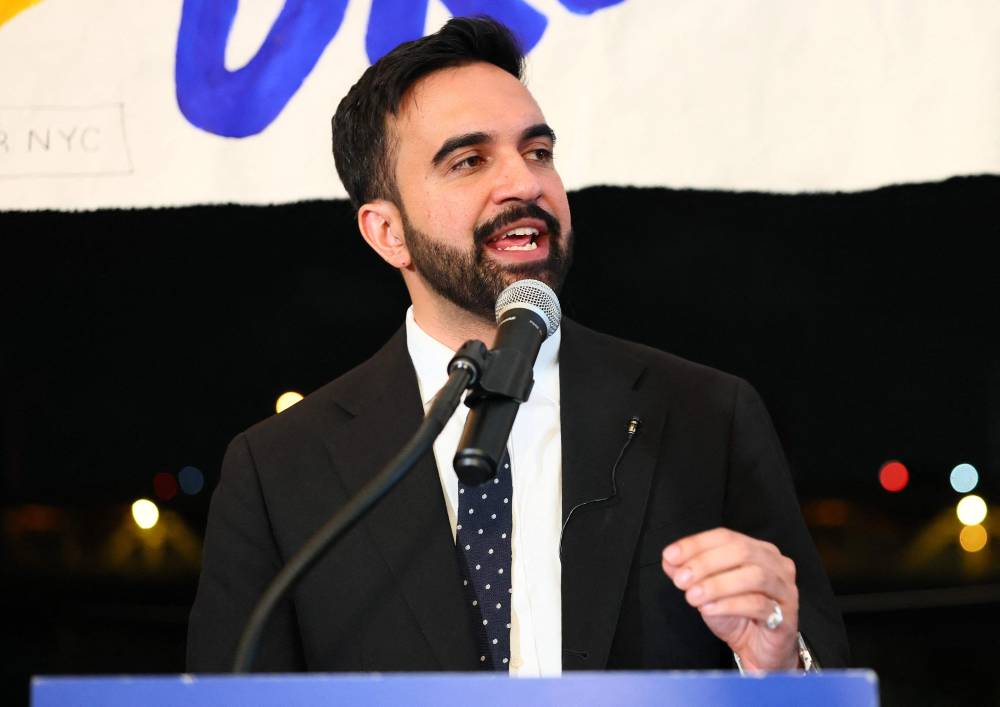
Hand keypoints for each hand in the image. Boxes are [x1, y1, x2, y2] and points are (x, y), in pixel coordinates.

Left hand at [661, 527, 799, 671]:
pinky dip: (730, 605)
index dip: (696, 544)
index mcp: (758, 550)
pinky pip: (759, 605)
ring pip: (754, 576)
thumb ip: (689, 572)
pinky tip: (709, 609)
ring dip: (717, 585)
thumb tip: (670, 559)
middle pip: (741, 551)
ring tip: (692, 596)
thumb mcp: (707, 590)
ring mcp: (785, 589)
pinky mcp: (787, 616)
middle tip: (681, 579)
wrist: (759, 650)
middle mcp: (776, 564)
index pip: (725, 536)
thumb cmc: (737, 614)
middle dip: (705, 563)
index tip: (671, 555)